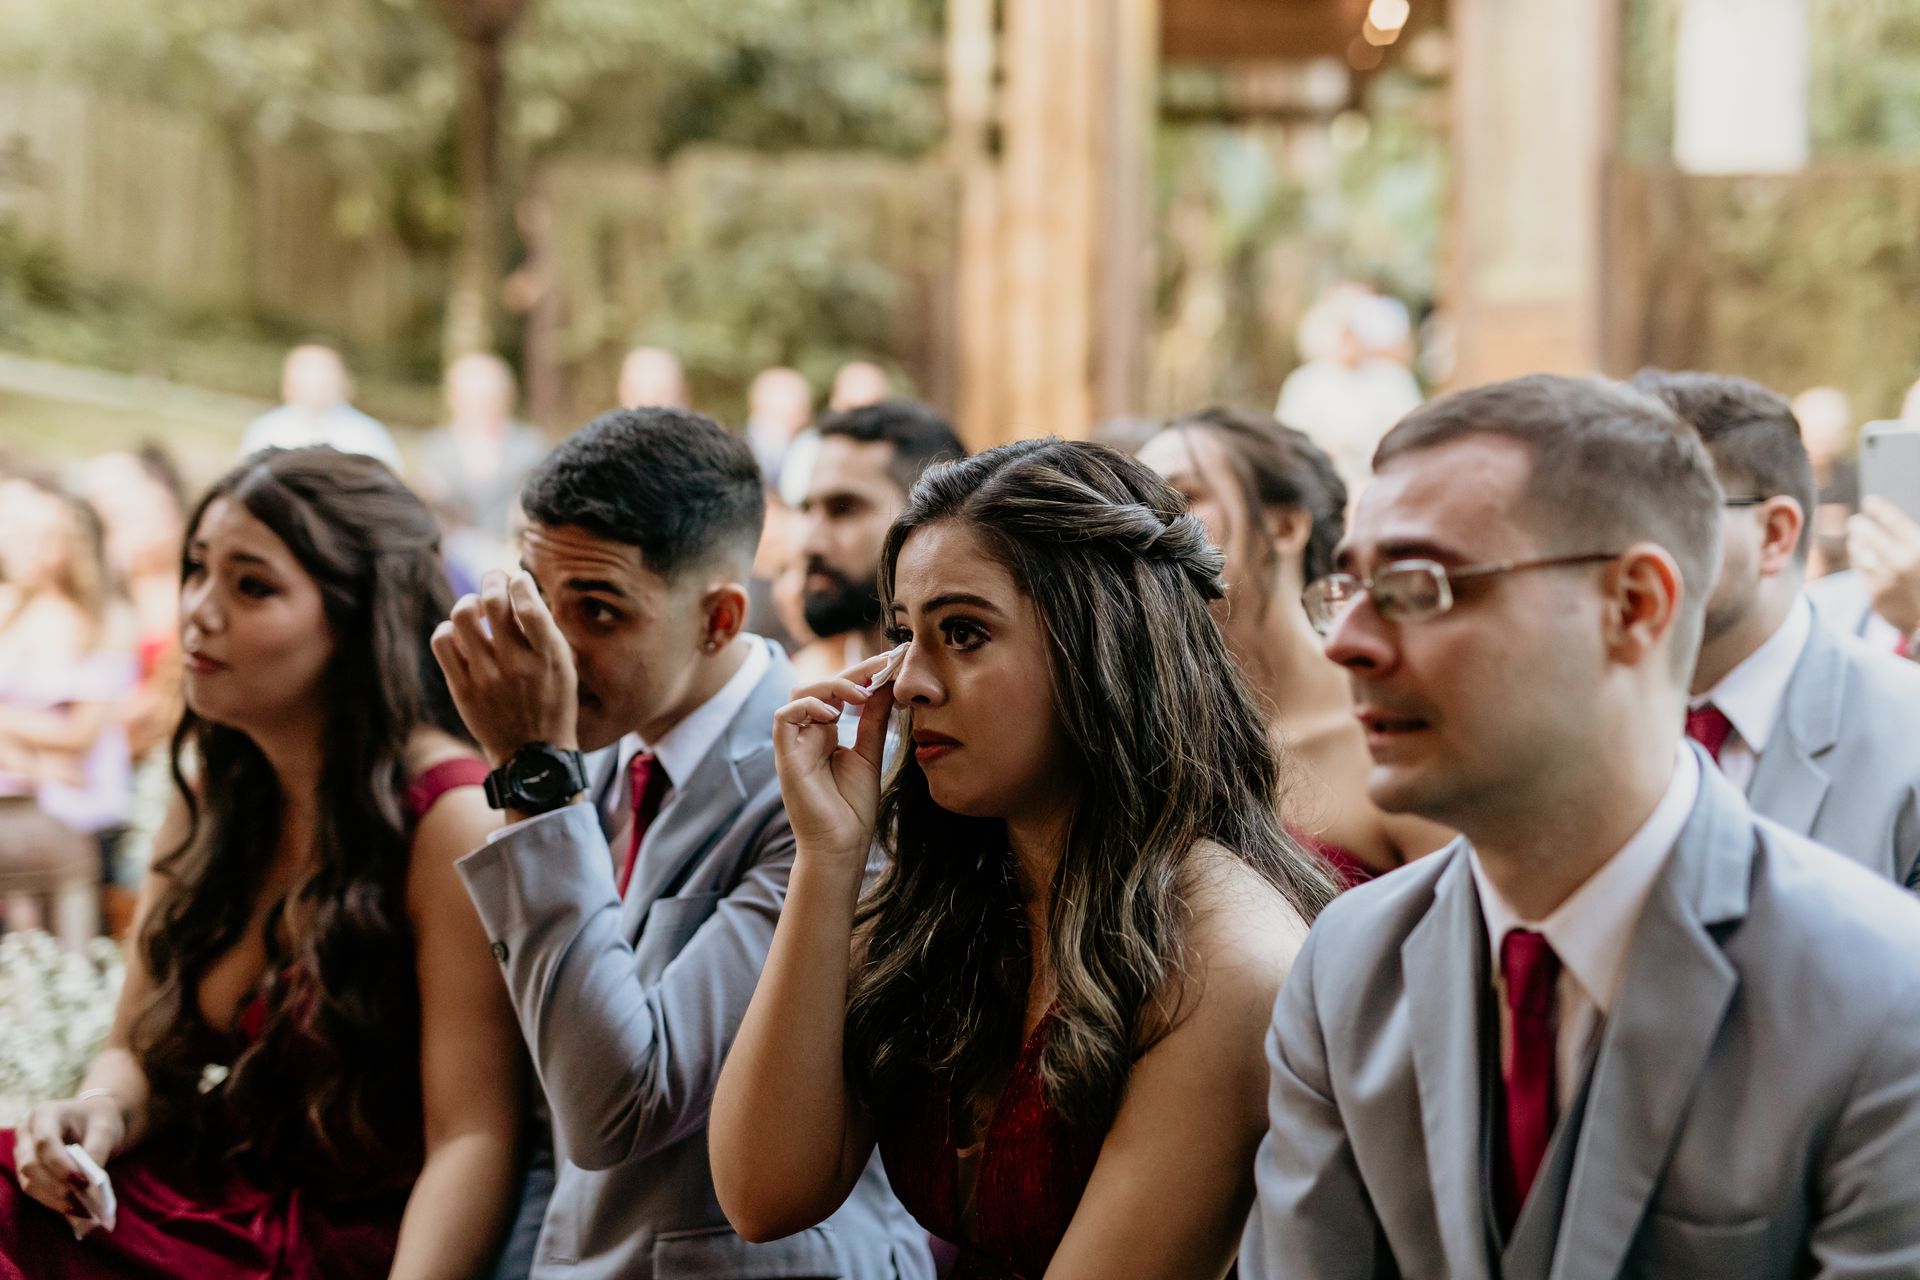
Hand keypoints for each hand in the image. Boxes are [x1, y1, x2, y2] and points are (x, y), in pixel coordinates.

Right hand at [12, 1093, 121, 1216]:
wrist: (95, 1120)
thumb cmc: (100, 1120)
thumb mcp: (105, 1130)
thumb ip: (96, 1155)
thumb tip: (91, 1193)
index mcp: (44, 1114)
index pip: (44, 1142)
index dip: (61, 1165)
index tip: (83, 1182)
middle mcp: (26, 1133)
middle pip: (31, 1165)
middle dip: (57, 1188)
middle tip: (84, 1205)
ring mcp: (22, 1154)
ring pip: (29, 1183)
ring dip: (54, 1200)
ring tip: (83, 1213)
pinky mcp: (27, 1172)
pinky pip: (34, 1190)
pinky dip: (54, 1203)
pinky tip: (75, 1212)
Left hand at [431, 570, 578, 766]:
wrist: (532, 754)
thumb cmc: (552, 703)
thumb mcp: (564, 667)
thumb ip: (546, 631)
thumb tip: (521, 589)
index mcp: (548, 658)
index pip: (528, 605)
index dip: (520, 582)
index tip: (519, 579)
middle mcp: (516, 665)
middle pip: (493, 602)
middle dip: (493, 579)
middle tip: (496, 579)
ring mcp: (486, 677)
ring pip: (463, 616)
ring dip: (469, 602)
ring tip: (476, 606)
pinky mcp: (462, 689)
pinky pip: (443, 641)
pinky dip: (449, 630)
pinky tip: (461, 635)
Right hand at [772, 650, 897, 866]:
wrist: (842, 847)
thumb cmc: (853, 808)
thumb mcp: (869, 754)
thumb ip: (873, 719)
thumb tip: (884, 685)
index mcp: (825, 733)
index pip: (838, 691)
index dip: (862, 673)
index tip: (892, 661)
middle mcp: (807, 734)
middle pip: (819, 685)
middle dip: (851, 672)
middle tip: (882, 667)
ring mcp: (794, 744)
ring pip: (799, 693)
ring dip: (830, 686)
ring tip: (860, 695)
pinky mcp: (785, 757)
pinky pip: (784, 717)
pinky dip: (808, 707)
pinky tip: (835, 716)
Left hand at [1848, 497, 1919, 635]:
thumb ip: (1909, 539)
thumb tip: (1886, 518)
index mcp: (1918, 550)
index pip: (1893, 521)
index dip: (1879, 509)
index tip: (1870, 502)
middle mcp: (1901, 563)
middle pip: (1869, 534)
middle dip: (1860, 525)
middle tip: (1856, 521)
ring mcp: (1885, 580)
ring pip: (1860, 553)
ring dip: (1856, 542)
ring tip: (1857, 538)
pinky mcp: (1874, 595)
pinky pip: (1860, 571)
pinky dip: (1859, 561)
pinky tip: (1861, 557)